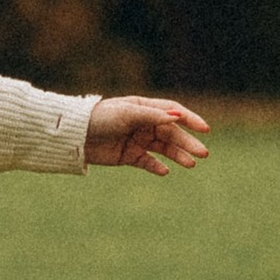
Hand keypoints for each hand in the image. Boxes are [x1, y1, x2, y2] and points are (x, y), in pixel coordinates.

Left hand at [86, 96, 209, 175]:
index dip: (190, 120)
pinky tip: (165, 171)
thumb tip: (177, 117)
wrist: (75, 135)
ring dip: (178, 155)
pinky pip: (147, 162)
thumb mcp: (127, 114)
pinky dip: (156, 167)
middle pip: (172, 133)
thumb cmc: (101, 118)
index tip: (205, 129)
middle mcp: (144, 124)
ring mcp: (137, 140)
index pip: (174, 112)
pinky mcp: (129, 156)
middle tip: (203, 154)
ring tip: (190, 164)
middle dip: (188, 143)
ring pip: (163, 149)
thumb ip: (152, 116)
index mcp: (145, 108)